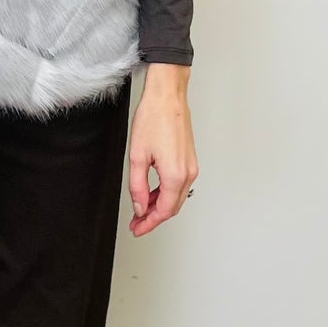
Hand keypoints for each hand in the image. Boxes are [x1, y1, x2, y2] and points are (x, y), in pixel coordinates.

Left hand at [128, 63, 197, 236]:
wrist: (167, 97)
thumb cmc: (153, 119)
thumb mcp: (137, 156)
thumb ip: (137, 186)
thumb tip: (140, 206)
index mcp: (175, 175)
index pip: (164, 211)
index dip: (149, 224)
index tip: (137, 229)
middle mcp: (188, 173)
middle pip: (172, 207)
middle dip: (153, 218)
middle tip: (137, 223)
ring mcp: (191, 167)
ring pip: (176, 197)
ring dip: (159, 206)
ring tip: (141, 210)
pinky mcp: (190, 160)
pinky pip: (179, 185)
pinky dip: (165, 194)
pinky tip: (152, 194)